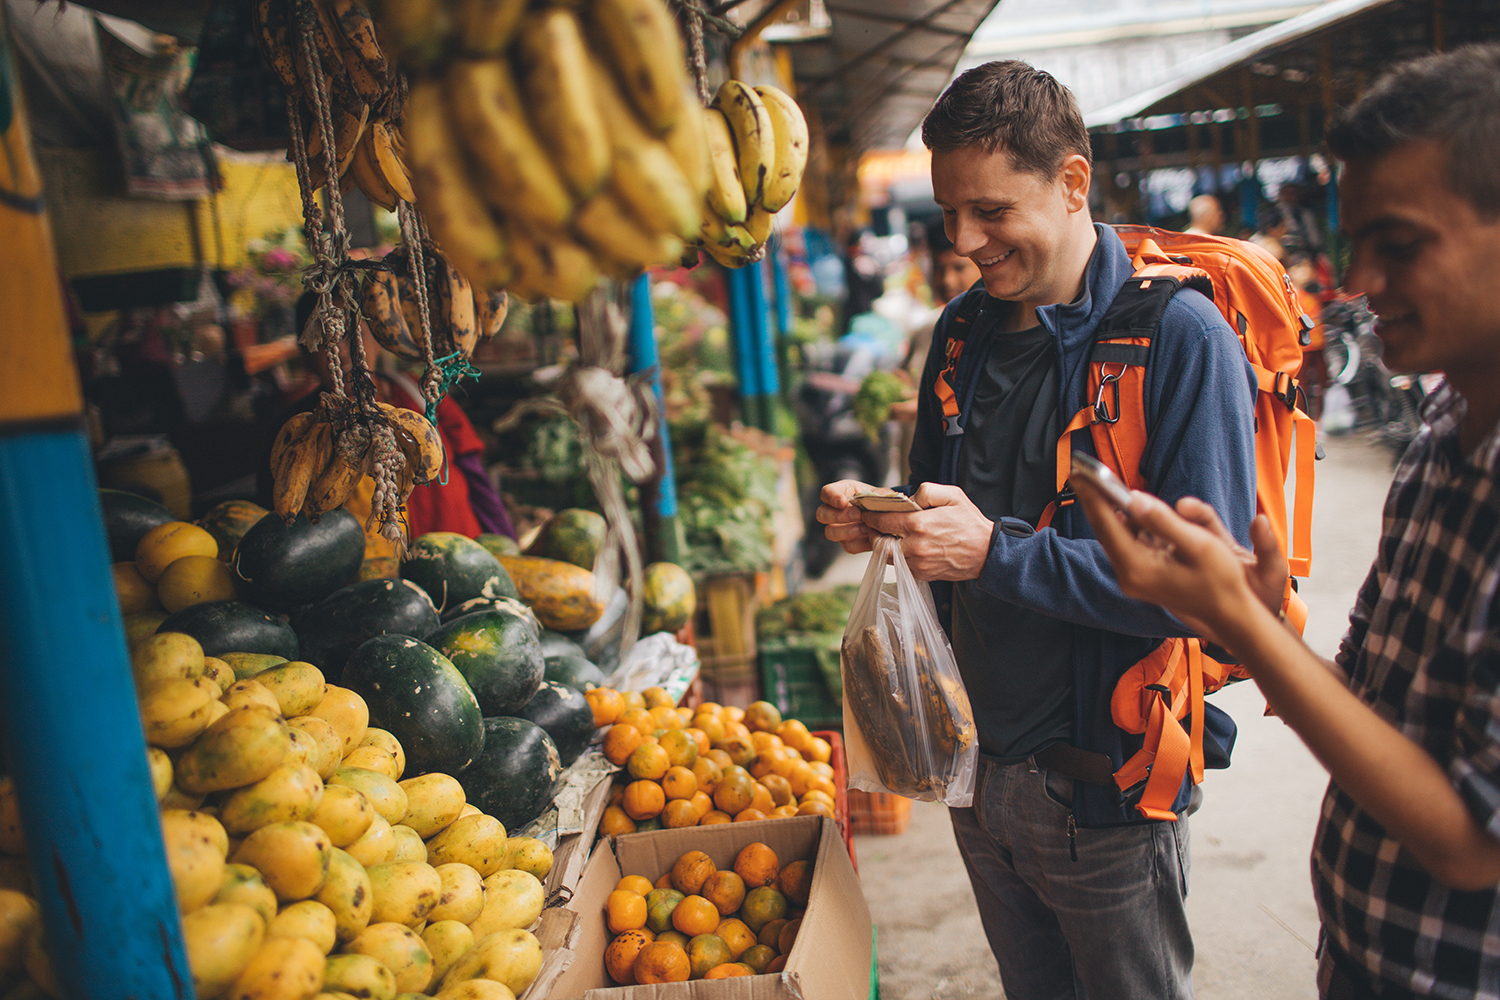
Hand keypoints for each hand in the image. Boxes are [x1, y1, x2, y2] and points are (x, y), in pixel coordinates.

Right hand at [815, 479, 877, 554]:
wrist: (890, 517)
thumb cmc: (882, 501)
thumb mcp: (882, 494)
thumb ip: (878, 497)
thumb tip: (877, 502)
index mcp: (841, 492)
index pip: (826, 492)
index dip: (831, 497)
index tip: (843, 502)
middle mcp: (834, 510)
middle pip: (822, 513)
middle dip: (840, 515)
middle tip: (858, 514)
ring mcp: (838, 528)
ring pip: (830, 532)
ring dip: (848, 530)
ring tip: (866, 527)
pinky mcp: (848, 543)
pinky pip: (848, 546)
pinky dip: (860, 542)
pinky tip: (870, 536)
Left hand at [861, 483, 992, 580]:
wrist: (986, 552)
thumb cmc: (970, 523)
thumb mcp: (952, 495)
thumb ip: (926, 491)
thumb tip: (907, 498)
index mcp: (920, 524)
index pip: (882, 521)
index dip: (871, 516)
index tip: (867, 512)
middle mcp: (916, 546)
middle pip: (879, 543)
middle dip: (873, 533)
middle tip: (873, 525)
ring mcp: (918, 563)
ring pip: (887, 557)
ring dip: (883, 546)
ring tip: (888, 535)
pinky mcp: (922, 574)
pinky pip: (900, 566)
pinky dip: (897, 556)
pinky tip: (903, 546)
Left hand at [1073, 477, 1284, 650]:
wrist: (1228, 612)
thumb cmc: (1220, 579)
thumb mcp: (1198, 544)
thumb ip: (1163, 521)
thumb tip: (1134, 498)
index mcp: (1138, 567)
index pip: (1108, 524)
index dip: (1093, 495)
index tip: (1080, 473)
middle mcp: (1128, 575)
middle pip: (1105, 529)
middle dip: (1093, 499)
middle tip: (1080, 472)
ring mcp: (1132, 577)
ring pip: (1113, 535)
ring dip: (1107, 509)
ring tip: (1096, 481)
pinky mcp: (1140, 575)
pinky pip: (1126, 542)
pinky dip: (1123, 521)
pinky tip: (1121, 504)